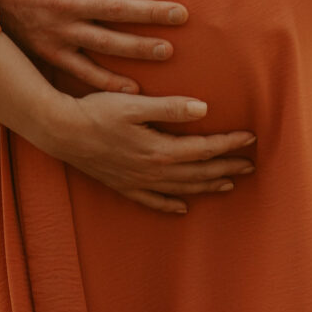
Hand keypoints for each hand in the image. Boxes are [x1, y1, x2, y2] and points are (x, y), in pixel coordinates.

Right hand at [0, 0, 187, 95]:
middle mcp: (69, 1)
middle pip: (118, 9)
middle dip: (152, 12)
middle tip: (183, 14)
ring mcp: (60, 30)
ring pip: (106, 42)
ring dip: (138, 47)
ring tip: (168, 50)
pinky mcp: (51, 52)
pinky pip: (83, 71)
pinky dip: (108, 81)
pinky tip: (133, 89)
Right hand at [48, 89, 255, 215]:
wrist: (61, 132)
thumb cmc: (96, 111)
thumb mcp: (133, 104)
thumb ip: (169, 107)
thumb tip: (203, 109)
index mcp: (159, 149)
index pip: (204, 149)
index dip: (229, 144)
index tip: (250, 138)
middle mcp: (153, 171)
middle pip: (198, 172)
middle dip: (226, 168)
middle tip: (250, 165)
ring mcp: (138, 182)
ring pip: (182, 189)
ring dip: (207, 186)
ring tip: (228, 184)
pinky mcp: (124, 186)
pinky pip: (154, 201)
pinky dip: (171, 205)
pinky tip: (183, 207)